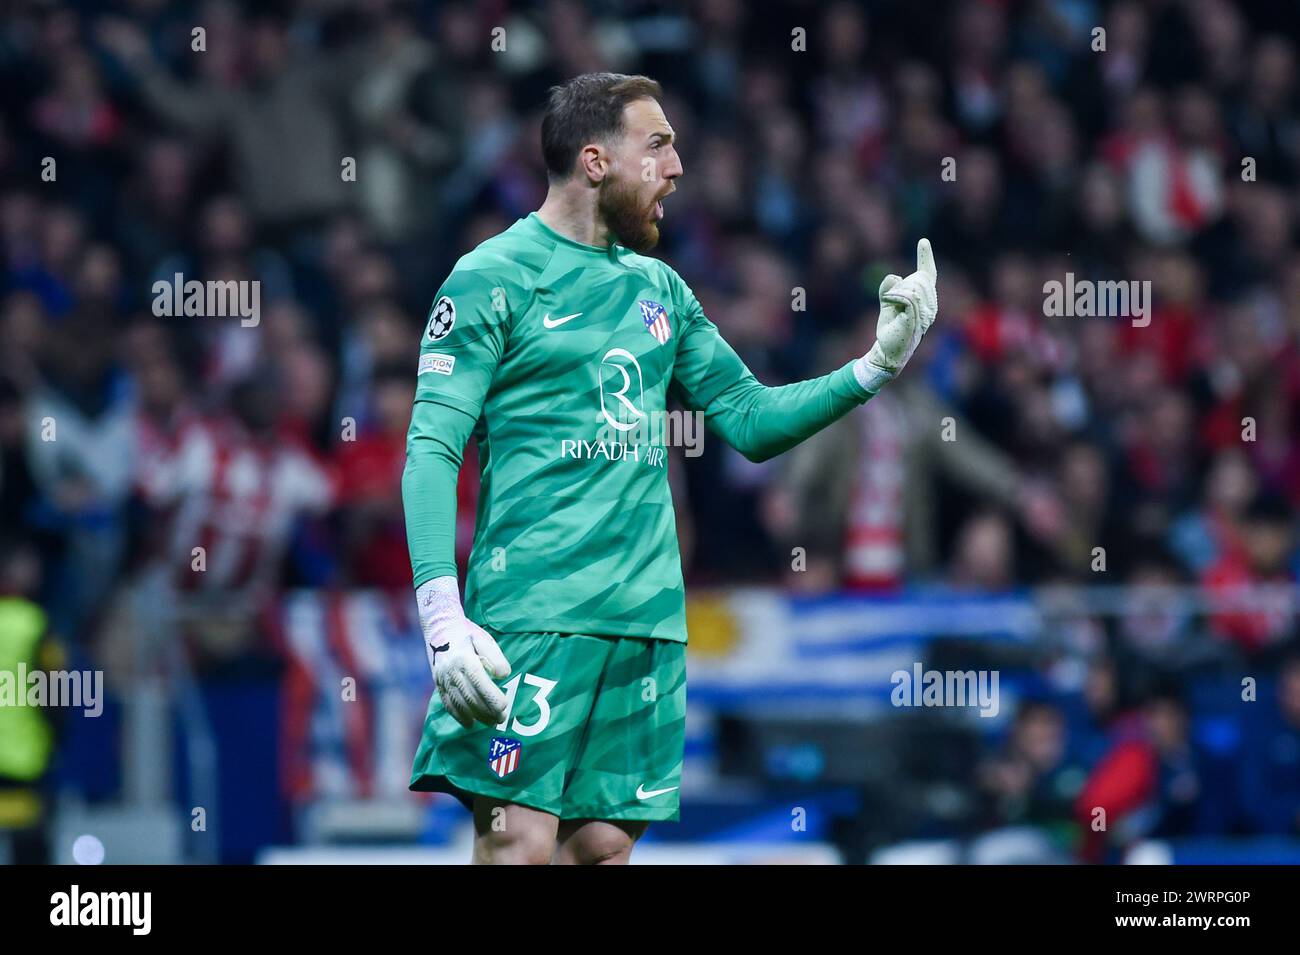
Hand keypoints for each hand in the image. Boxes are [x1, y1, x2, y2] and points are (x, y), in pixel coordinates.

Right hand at [416, 577, 510, 727]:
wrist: (439, 628)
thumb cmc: (467, 634)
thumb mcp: (483, 639)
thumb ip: (494, 656)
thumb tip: (503, 675)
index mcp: (464, 658)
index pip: (478, 680)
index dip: (490, 695)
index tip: (504, 706)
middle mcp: (451, 670)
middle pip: (469, 695)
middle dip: (486, 709)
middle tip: (502, 718)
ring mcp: (442, 678)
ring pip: (459, 702)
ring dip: (476, 715)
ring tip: (491, 723)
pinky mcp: (438, 684)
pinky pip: (447, 703)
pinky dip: (458, 716)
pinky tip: (470, 724)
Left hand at [855, 237, 938, 392]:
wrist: (887, 351)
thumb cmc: (891, 328)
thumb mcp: (888, 303)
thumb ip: (889, 287)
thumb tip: (893, 277)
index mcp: (926, 300)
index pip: (929, 274)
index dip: (926, 257)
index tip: (923, 242)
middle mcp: (931, 306)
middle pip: (919, 279)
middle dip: (902, 283)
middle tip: (890, 298)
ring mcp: (926, 314)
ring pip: (914, 287)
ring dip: (897, 291)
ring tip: (889, 302)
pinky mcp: (916, 321)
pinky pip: (909, 298)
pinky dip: (895, 295)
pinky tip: (888, 300)